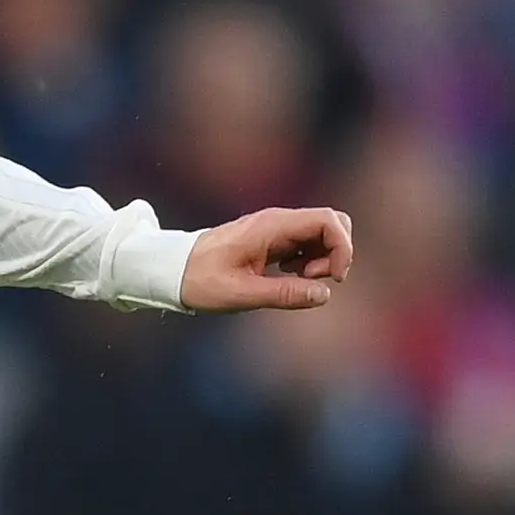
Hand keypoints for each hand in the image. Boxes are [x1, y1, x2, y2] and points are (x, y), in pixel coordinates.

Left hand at [183, 205, 354, 311]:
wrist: (172, 270)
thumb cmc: (200, 281)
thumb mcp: (241, 294)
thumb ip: (283, 294)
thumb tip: (324, 294)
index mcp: (272, 226)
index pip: (329, 220)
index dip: (342, 247)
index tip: (332, 278)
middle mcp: (277, 221)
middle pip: (332, 222)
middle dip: (336, 251)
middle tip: (312, 278)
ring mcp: (276, 229)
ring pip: (321, 233)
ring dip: (322, 258)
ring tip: (297, 280)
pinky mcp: (272, 240)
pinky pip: (306, 243)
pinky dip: (309, 260)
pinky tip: (288, 276)